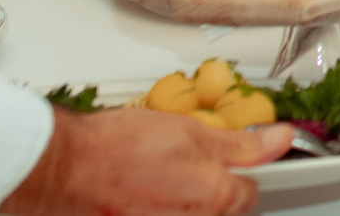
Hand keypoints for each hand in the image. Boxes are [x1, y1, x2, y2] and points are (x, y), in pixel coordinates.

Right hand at [1, 108, 291, 215]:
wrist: (61, 168)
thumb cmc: (114, 148)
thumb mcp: (188, 131)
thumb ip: (240, 143)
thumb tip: (279, 140)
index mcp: (213, 196)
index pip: (249, 192)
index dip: (238, 170)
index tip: (226, 160)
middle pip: (220, 211)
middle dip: (208, 189)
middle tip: (179, 166)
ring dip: (180, 201)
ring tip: (153, 180)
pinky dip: (154, 206)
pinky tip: (138, 195)